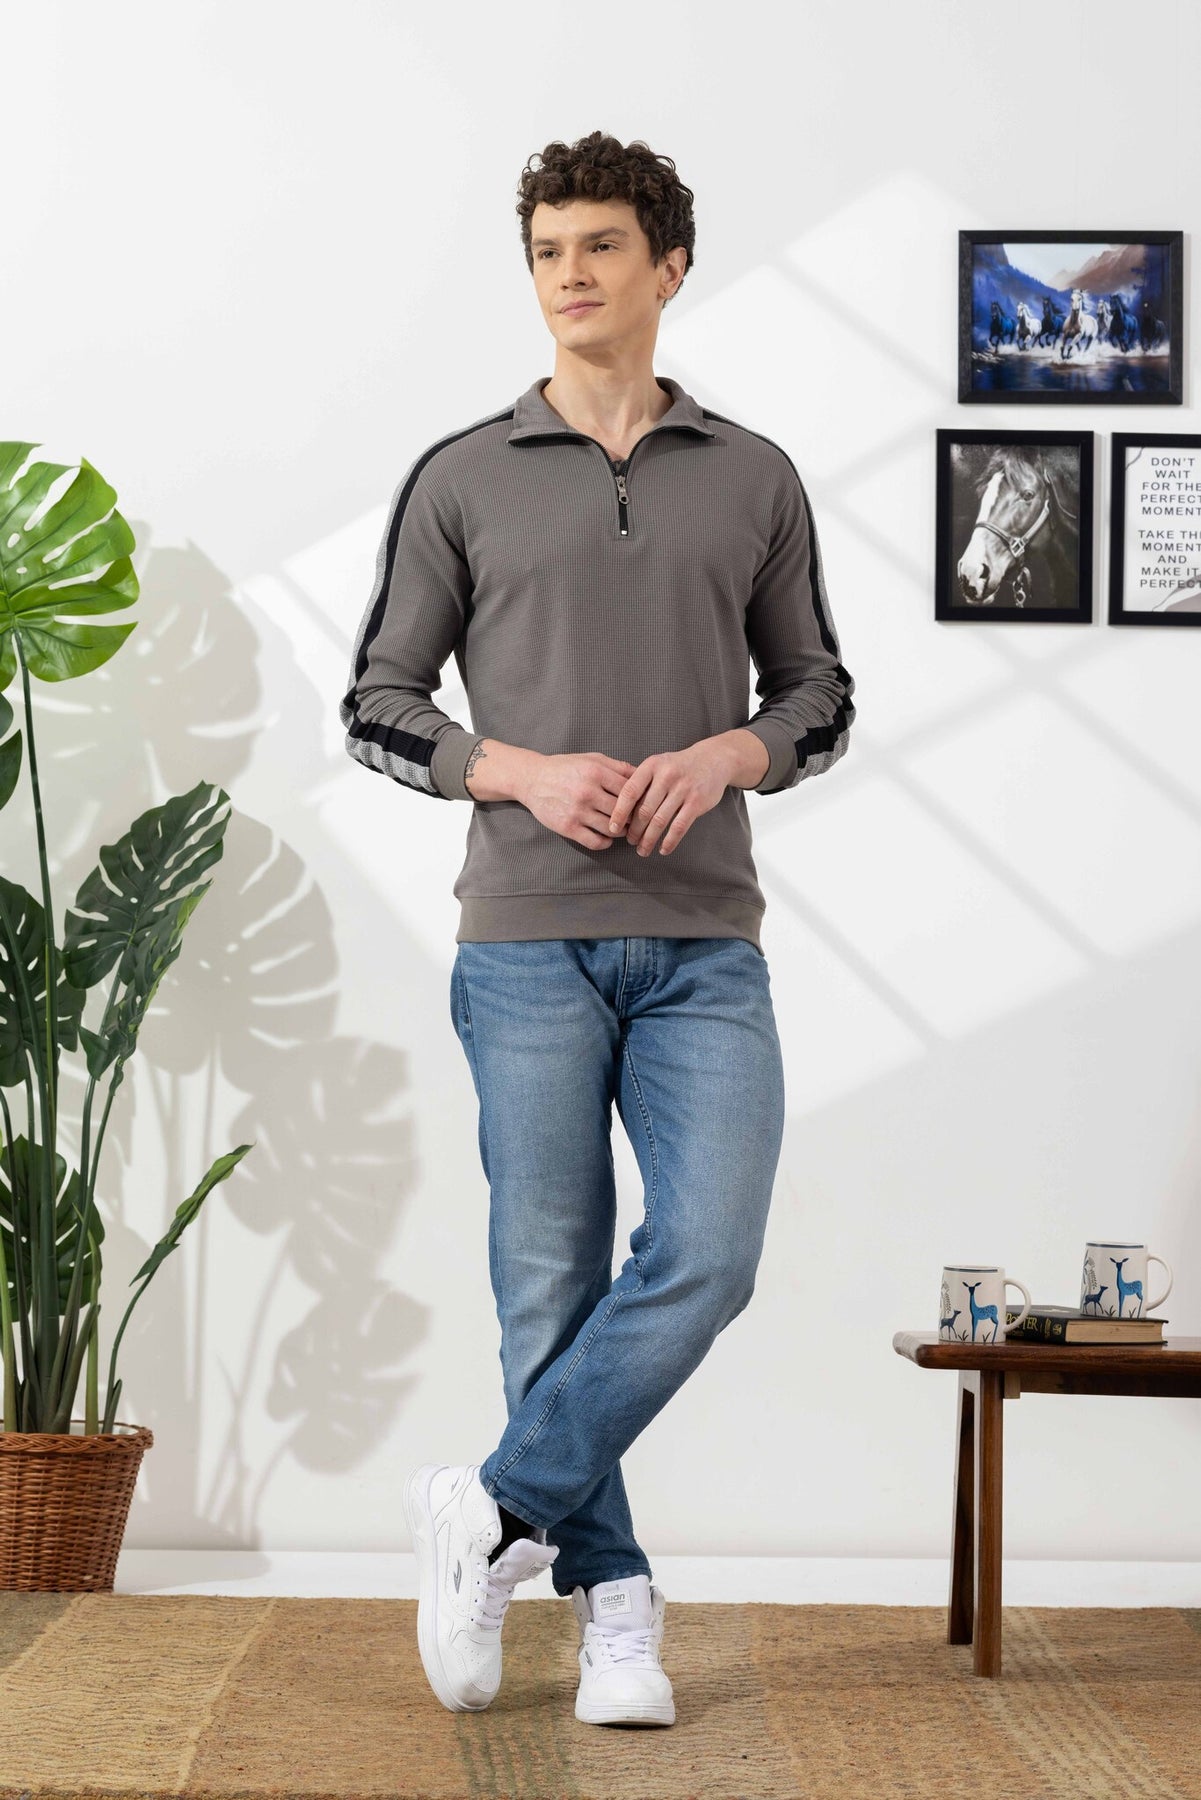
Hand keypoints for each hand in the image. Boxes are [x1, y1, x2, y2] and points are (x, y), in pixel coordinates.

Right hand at [517, 752, 639, 849]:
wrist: (533, 779)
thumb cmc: (565, 768)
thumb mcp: (592, 759)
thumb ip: (618, 767)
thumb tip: (644, 776)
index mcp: (596, 772)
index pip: (630, 790)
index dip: (640, 798)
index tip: (642, 804)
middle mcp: (587, 791)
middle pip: (623, 811)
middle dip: (632, 817)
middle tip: (635, 820)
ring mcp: (577, 811)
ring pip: (612, 829)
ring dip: (620, 831)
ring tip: (621, 828)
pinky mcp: (568, 827)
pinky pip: (595, 842)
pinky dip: (605, 843)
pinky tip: (606, 838)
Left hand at [606, 742, 730, 855]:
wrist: (713, 760)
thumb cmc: (678, 767)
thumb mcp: (657, 765)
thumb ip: (640, 783)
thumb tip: (615, 810)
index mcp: (651, 766)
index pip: (629, 792)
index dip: (618, 813)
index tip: (613, 829)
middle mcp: (666, 776)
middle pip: (644, 810)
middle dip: (634, 831)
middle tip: (629, 841)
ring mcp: (683, 788)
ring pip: (660, 821)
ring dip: (649, 840)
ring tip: (642, 850)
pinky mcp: (697, 802)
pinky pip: (679, 827)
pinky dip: (669, 841)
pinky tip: (663, 849)